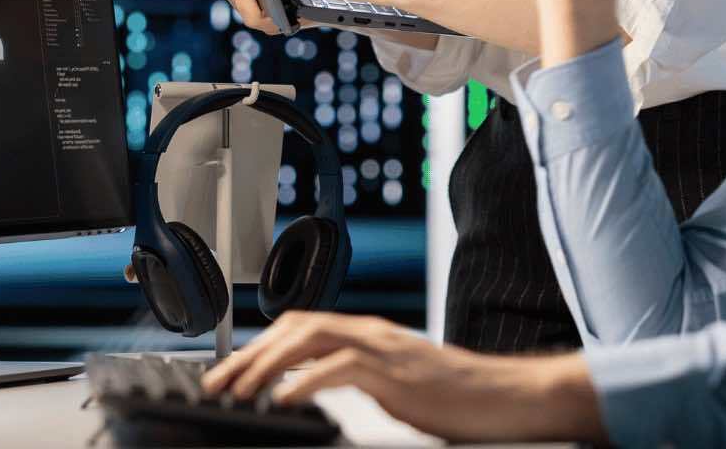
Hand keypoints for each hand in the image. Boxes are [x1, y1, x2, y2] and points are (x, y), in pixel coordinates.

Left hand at [200, 312, 604, 443]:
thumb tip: (312, 390)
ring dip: (267, 365)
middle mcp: (372, 333)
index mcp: (370, 334)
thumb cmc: (458, 398)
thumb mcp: (398, 384)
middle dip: (250, 355)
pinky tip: (285, 400)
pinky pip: (341, 367)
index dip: (259, 346)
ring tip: (240, 393)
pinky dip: (307, 381)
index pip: (301, 326)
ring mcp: (385, 350)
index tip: (229, 374)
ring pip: (310, 339)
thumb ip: (360, 377)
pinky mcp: (398, 375)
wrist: (508, 398)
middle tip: (218, 386)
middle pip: (296, 327)